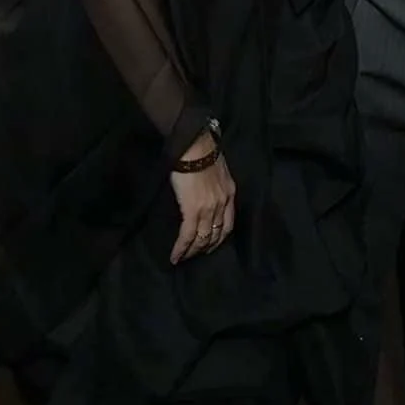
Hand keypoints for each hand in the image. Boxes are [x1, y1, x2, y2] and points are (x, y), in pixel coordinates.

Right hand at [169, 141, 235, 264]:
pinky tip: (175, 256)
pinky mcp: (193, 210)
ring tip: (184, 258)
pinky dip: (181, 249)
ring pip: (202, 238)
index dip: (219, 238)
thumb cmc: (202, 150)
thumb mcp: (218, 169)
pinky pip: (187, 236)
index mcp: (229, 193)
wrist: (195, 145)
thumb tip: (205, 191)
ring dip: (193, 251)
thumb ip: (215, 184)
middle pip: (216, 234)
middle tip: (196, 255)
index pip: (227, 224)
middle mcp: (222, 204)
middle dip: (206, 248)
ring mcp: (209, 209)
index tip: (211, 245)